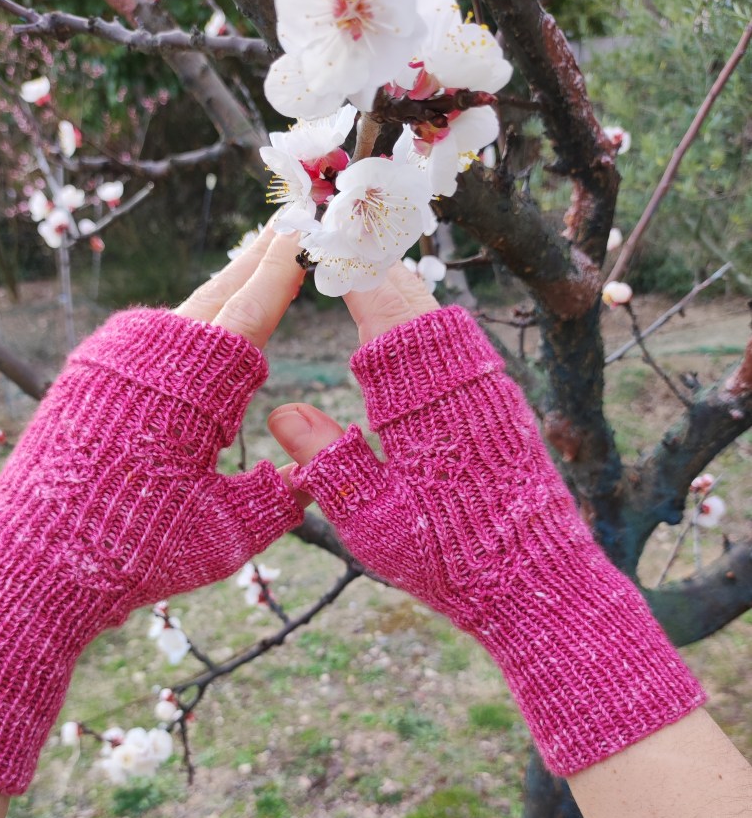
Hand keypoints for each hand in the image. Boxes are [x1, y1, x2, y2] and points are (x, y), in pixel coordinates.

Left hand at [0, 226, 306, 794]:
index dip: (282, 269)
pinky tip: (190, 328)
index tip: (301, 229)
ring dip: (217, 293)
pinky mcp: (83, 379)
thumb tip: (308, 471)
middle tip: (281, 228)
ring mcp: (111, 363)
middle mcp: (152, 359)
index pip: (253, 310)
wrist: (30, 564)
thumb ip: (280, 497)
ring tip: (246, 270)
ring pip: (179, 314)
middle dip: (253, 263)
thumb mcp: (228, 531)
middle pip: (216, 295)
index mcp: (197, 386)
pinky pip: (144, 339)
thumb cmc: (137, 550)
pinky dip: (179, 325)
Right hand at [269, 263, 703, 776]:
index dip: (343, 264)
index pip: (376, 302)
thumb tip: (277, 412)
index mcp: (419, 396)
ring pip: (437, 311)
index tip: (313, 234)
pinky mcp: (501, 400)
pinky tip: (402, 328)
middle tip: (330, 235)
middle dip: (368, 262)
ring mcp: (486, 384)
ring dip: (396, 287)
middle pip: (410, 292)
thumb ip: (325, 459)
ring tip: (358, 268)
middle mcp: (459, 375)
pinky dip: (421, 317)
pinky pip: (456, 337)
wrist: (540, 583)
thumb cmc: (450, 557)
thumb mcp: (370, 517)